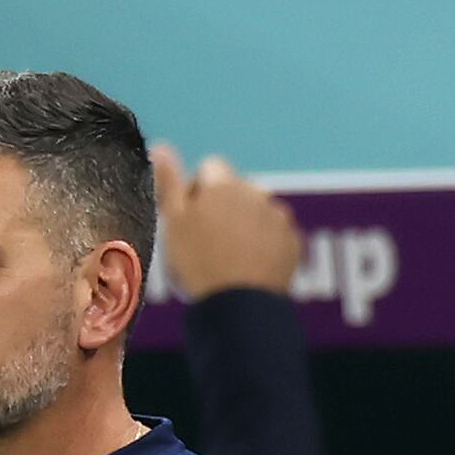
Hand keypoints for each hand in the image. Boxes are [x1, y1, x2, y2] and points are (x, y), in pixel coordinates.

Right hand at [152, 145, 303, 302]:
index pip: (209, 167)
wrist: (239, 308)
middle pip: (237, 188)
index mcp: (224, 184)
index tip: (190, 218)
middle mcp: (257, 193)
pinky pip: (277, 234)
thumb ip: (168, 182)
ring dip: (247, 223)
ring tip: (232, 257)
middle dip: (224, 205)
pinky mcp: (294, 243)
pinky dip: (267, 244)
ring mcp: (280, 218)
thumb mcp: (173, 222)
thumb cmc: (198, 263)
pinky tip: (252, 266)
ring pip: (259, 210)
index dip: (197, 189)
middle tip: (209, 241)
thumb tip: (160, 146)